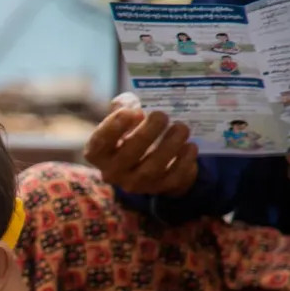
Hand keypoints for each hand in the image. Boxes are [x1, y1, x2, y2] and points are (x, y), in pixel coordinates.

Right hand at [84, 93, 198, 197]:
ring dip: (169, 145)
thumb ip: (124, 106)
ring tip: (182, 128)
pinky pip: (172, 178)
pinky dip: (184, 161)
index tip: (134, 111)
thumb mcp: (123, 119)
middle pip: (128, 155)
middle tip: (162, 116)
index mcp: (99, 153)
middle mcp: (113, 172)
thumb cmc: (131, 133)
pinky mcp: (158, 188)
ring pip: (152, 168)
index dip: (115, 127)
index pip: (99, 143)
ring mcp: (135, 183)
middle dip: (147, 133)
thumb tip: (133, 102)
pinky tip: (190, 146)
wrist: (148, 160)